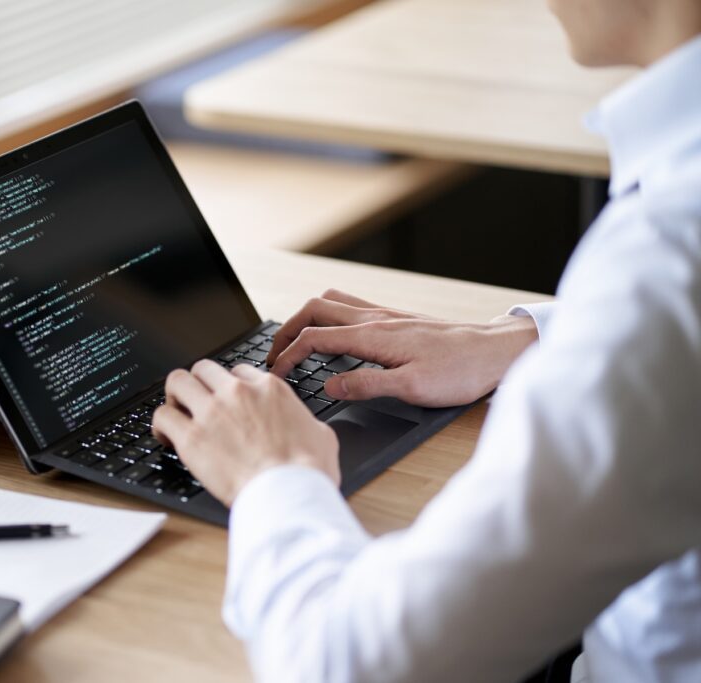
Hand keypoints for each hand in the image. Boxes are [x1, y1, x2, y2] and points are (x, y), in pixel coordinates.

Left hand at [152, 360, 339, 506]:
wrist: (290, 493)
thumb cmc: (308, 471)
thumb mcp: (321, 434)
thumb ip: (304, 421)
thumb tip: (305, 426)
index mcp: (268, 389)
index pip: (238, 371)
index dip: (229, 387)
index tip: (226, 401)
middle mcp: (237, 393)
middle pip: (203, 369)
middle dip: (199, 384)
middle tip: (197, 403)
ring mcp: (212, 412)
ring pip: (178, 381)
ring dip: (175, 396)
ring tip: (177, 413)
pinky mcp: (192, 438)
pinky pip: (163, 416)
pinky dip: (161, 424)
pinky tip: (165, 436)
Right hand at [267, 289, 538, 407]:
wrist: (494, 352)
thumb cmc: (460, 371)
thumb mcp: (412, 388)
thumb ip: (366, 385)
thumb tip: (328, 386)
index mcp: (373, 336)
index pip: (314, 339)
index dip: (287, 356)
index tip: (275, 375)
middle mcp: (375, 318)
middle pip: (314, 310)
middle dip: (286, 330)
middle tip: (273, 356)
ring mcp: (384, 314)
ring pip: (330, 302)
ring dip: (305, 318)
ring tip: (293, 343)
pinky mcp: (395, 318)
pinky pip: (349, 306)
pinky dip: (327, 316)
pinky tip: (331, 334)